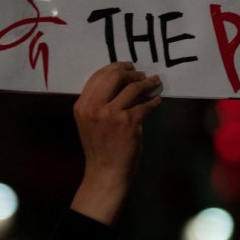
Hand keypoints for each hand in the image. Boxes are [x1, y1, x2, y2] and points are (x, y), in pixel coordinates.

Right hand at [70, 61, 161, 225]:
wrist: (105, 173)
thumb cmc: (100, 147)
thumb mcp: (90, 122)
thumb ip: (99, 102)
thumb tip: (123, 81)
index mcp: (82, 106)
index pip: (98, 76)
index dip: (115, 67)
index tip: (127, 66)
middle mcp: (94, 108)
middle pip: (115, 76)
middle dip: (131, 72)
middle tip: (141, 74)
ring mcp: (111, 115)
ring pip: (133, 87)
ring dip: (146, 83)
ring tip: (153, 82)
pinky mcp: (129, 123)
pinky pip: (145, 105)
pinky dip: (154, 101)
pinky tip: (157, 100)